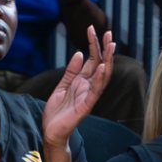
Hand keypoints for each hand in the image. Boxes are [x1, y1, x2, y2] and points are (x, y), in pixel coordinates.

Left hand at [41, 28, 113, 146]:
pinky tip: (101, 67)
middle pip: (100, 64)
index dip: (93, 44)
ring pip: (102, 76)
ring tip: (111, 46)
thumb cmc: (56, 112)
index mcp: (82, 81)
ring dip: (107, 61)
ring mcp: (89, 96)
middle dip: (105, 48)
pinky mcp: (86, 106)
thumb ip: (71, 71)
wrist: (51, 131)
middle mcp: (88, 87)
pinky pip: (95, 91)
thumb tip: (79, 53)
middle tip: (108, 32)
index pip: (92, 59)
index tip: (92, 29)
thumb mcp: (61, 86)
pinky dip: (99, 79)